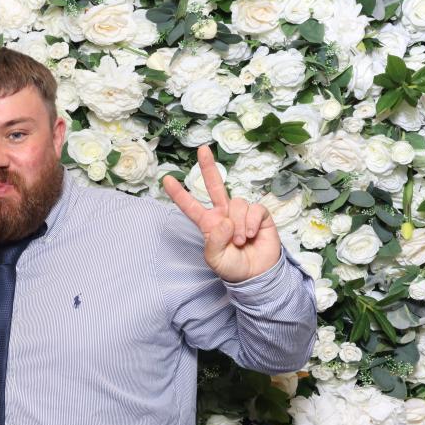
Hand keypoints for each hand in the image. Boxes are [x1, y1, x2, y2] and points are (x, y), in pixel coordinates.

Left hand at [162, 146, 281, 282]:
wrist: (256, 274)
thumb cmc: (232, 267)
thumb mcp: (215, 259)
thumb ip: (215, 242)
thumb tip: (224, 221)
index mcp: (208, 224)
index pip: (191, 206)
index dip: (179, 194)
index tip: (166, 180)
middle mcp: (223, 214)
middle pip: (215, 186)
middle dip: (208, 167)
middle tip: (202, 150)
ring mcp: (241, 213)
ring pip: (237, 203)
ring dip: (238, 224)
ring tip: (240, 241)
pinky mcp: (259, 215)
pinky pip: (254, 209)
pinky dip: (251, 222)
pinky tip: (251, 235)